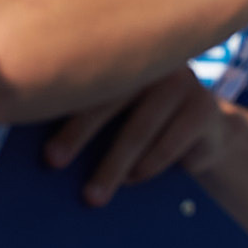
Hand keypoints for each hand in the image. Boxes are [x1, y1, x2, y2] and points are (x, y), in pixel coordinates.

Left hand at [43, 65, 227, 204]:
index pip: (86, 79)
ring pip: (139, 130)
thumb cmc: (143, 120)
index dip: (60, 110)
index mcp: (124, 52)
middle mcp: (155, 63)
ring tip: (93, 195)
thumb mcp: (115, 106)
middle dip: (78, 136)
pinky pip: (169, 144)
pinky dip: (146, 167)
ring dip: (112, 166)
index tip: (42, 145)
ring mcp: (185, 84)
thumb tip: (42, 141)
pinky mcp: (206, 110)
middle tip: (53, 164)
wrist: (205, 131)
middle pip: (110, 100)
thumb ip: (88, 105)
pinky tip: (132, 180)